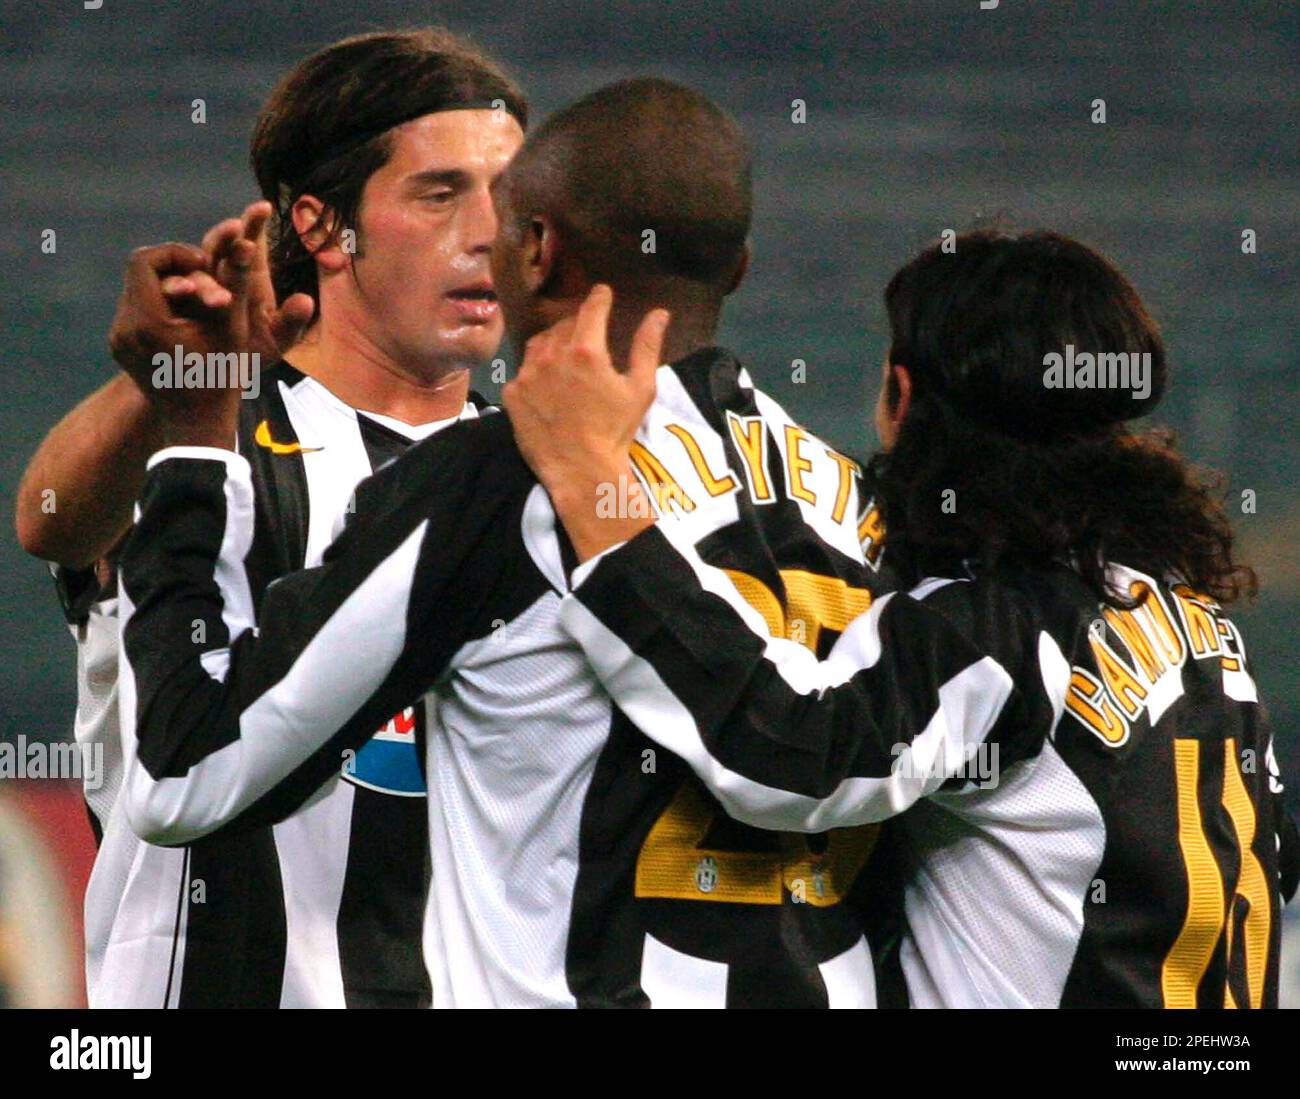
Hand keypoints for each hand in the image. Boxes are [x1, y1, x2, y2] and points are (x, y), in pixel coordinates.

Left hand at [107, 202, 313, 446]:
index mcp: (148, 322)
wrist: (199, 425)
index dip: (175, 253)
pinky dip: (159, 306)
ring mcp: (118, 340)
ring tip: (197, 299)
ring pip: (137, 291)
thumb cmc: (223, 378)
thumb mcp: (233, 328)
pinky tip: (184, 320)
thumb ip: (235, 282)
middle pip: (139, 273)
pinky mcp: (120, 348)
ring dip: (167, 287)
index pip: (145, 259)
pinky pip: (134, 312)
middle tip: (203, 278)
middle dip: (173, 270)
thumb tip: (247, 243)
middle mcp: (124, 328)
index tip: (204, 264)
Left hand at [502, 284, 669, 561]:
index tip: (603, 292)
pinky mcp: (512, 394)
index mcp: (586, 349)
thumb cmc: (616, 431)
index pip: (591, 309)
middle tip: (588, 332)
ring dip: (554, 343)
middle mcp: (551, 355)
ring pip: (540, 344)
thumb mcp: (640, 389)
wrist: (580, 470)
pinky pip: (524, 372)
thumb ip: (646, 347)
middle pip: (564, 325)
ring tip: (565, 354)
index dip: (599, 297)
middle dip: (578, 324)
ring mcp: (527, 374)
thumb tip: (660, 314)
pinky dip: (536, 372)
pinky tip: (547, 384)